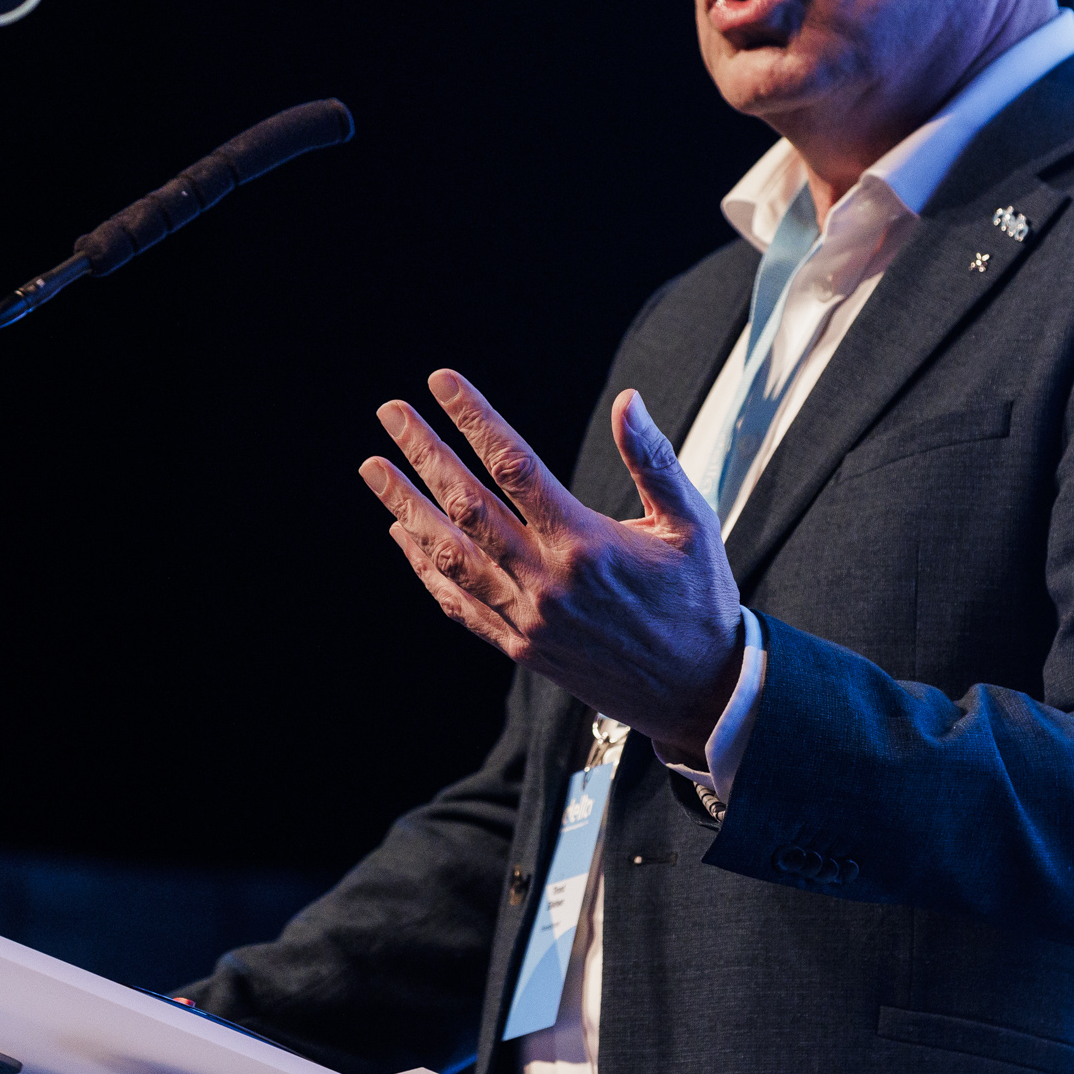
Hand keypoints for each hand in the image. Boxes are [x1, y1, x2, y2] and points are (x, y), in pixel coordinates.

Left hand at [361, 370, 743, 754]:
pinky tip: (401, 536)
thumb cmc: (698, 599)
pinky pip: (459, 604)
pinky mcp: (521, 646)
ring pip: (449, 555)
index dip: (474, 419)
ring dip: (406, 507)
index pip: (514, 464)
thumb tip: (628, 402)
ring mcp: (527, 617)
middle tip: (391, 413)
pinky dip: (424, 569)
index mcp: (585, 541)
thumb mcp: (691, 523)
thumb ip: (654, 460)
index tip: (442, 383)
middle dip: (424, 453)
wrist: (698, 690)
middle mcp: (546, 579)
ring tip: (375, 469)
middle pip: (467, 504)